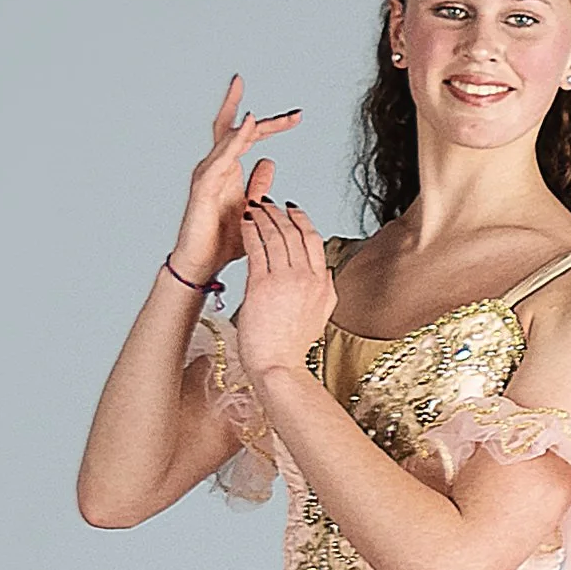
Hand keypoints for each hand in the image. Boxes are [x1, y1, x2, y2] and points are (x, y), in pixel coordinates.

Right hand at [169, 76, 301, 283]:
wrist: (202, 264)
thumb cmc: (223, 241)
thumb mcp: (252, 209)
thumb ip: (259, 186)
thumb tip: (269, 162)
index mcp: (228, 170)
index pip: (250, 138)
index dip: (272, 125)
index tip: (298, 116)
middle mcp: (216, 167)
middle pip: (233, 127)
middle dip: (248, 108)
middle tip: (258, 88)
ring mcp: (207, 174)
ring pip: (224, 137)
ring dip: (241, 118)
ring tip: (248, 96)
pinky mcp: (204, 186)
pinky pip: (221, 157)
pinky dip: (234, 139)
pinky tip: (247, 125)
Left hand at [233, 200, 334, 375]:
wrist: (277, 367)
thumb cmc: (290, 347)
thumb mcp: (320, 316)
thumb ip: (325, 290)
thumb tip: (326, 271)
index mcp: (322, 284)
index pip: (314, 240)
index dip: (301, 220)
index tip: (291, 210)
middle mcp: (308, 278)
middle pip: (295, 233)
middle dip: (279, 213)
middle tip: (267, 202)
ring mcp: (286, 280)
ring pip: (276, 236)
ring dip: (264, 217)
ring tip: (253, 207)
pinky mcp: (263, 285)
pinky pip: (257, 248)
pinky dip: (251, 230)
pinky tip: (244, 222)